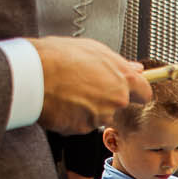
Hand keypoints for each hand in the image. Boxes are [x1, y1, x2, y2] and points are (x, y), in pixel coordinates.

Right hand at [34, 37, 152, 133]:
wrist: (32, 75)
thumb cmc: (59, 57)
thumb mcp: (93, 50)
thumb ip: (118, 63)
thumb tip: (136, 68)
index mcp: (122, 79)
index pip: (144, 93)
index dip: (136, 92)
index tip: (131, 91)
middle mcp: (116, 100)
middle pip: (118, 105)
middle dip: (106, 99)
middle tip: (85, 85)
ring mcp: (99, 116)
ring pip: (99, 115)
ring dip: (88, 107)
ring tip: (68, 90)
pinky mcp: (81, 128)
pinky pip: (80, 123)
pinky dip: (72, 116)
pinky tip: (61, 101)